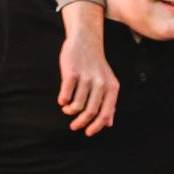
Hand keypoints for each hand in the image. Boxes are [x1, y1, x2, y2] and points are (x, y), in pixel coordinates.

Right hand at [57, 2, 117, 134]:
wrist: (86, 41)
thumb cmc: (96, 66)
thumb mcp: (108, 82)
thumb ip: (109, 102)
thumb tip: (109, 124)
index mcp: (112, 87)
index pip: (105, 113)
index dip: (96, 126)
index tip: (87, 132)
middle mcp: (101, 83)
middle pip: (90, 112)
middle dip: (81, 123)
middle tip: (74, 126)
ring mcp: (86, 77)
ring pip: (77, 105)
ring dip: (69, 111)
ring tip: (67, 109)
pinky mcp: (71, 72)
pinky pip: (65, 94)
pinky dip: (63, 101)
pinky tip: (62, 100)